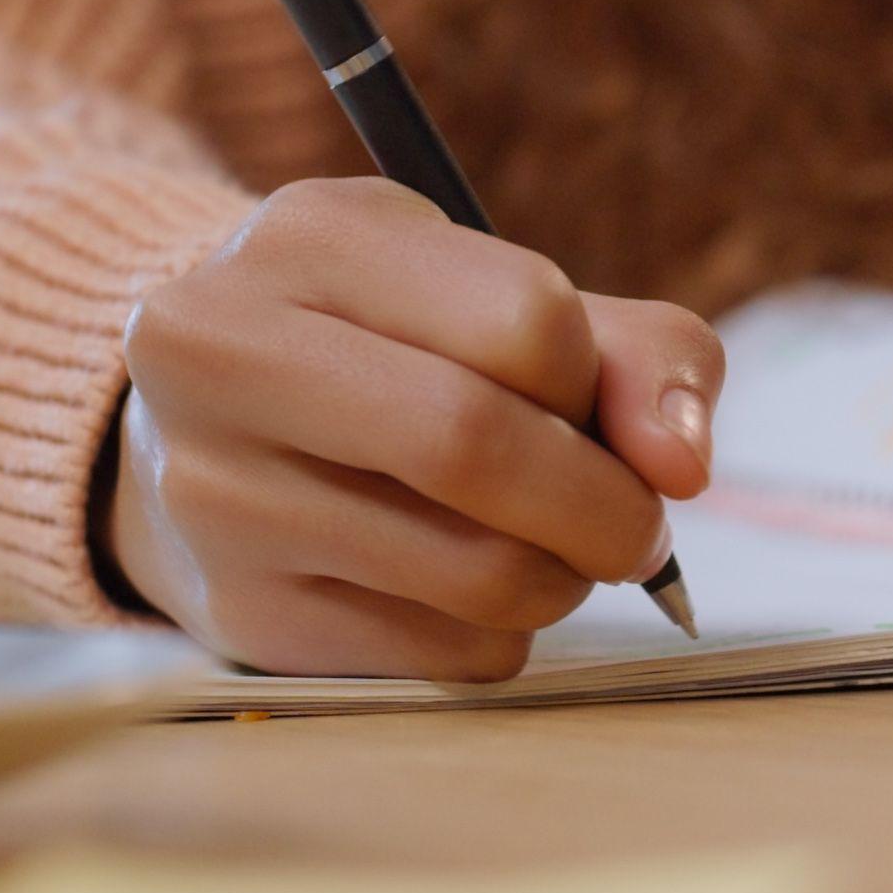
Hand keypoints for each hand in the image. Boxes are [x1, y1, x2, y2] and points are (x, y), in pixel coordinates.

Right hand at [101, 177, 721, 679]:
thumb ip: (639, 354)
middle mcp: (227, 352)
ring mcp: (216, 492)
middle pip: (475, 445)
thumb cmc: (402, 349)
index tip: (593, 407)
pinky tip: (466, 590)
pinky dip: (503, 635)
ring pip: (475, 574)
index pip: (525, 319)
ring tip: (552, 551)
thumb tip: (682, 466)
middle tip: (638, 529)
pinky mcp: (241, 611)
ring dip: (563, 579)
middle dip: (605, 505)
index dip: (596, 383)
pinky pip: (445, 655)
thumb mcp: (505, 297)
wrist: (210, 426)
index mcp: (313, 237)